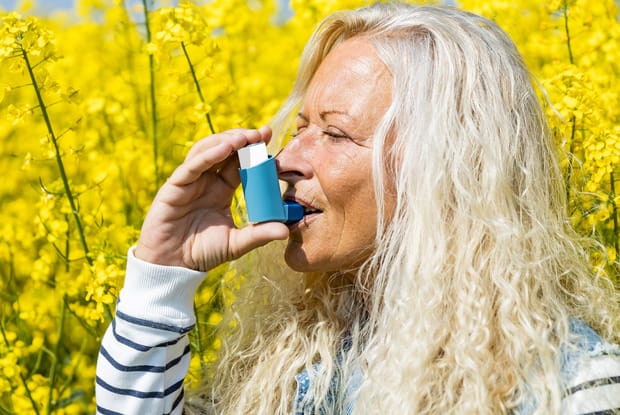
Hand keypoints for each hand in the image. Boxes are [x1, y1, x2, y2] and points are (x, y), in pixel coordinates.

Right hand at [134, 126, 289, 270]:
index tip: (272, 142)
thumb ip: (259, 235)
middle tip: (262, 133)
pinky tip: (225, 149)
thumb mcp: (236, 243)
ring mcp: (190, 181)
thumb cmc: (203, 253)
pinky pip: (192, 166)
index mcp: (222, 189)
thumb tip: (285, 231)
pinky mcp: (175, 187)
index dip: (255, 152)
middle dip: (243, 139)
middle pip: (225, 150)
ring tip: (245, 138)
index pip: (240, 164)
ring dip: (226, 141)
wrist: (173, 266)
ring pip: (207, 151)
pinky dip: (208, 155)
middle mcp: (206, 181)